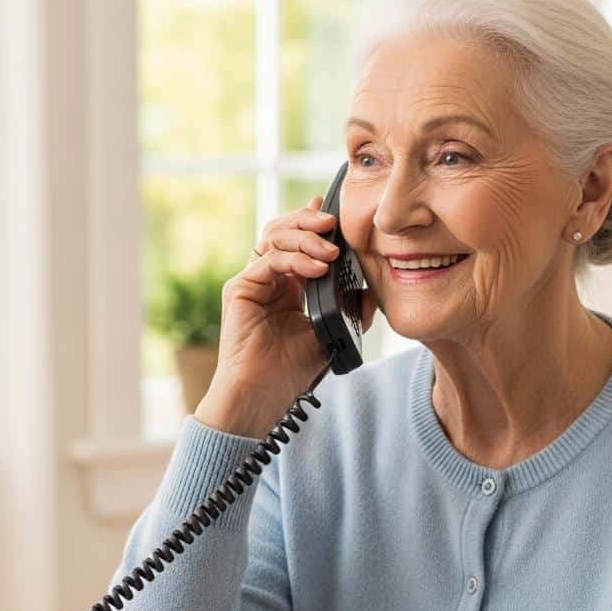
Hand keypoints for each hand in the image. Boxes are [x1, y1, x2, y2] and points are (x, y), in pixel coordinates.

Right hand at [194, 195, 376, 437]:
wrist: (263, 394)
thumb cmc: (289, 371)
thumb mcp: (328, 334)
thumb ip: (349, 311)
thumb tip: (371, 291)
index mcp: (287, 286)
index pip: (298, 243)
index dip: (314, 225)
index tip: (337, 216)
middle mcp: (267, 278)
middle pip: (283, 231)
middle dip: (310, 222)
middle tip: (334, 224)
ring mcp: (252, 281)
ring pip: (274, 238)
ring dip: (305, 238)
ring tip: (331, 251)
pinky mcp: (240, 288)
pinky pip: (270, 261)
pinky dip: (295, 259)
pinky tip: (318, 268)